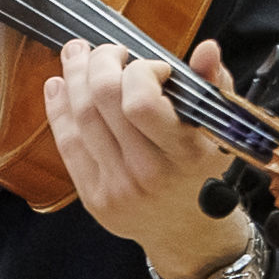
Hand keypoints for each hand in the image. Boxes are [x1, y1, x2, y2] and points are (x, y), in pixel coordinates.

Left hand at [55, 39, 253, 278]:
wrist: (185, 229)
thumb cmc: (202, 170)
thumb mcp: (220, 131)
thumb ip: (214, 86)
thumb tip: (207, 49)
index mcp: (184, 155)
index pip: (141, 103)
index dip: (139, 72)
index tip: (152, 67)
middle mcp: (148, 173)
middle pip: (104, 101)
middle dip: (100, 62)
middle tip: (107, 50)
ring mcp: (117, 187)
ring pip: (81, 116)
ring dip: (74, 76)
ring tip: (76, 54)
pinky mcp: (93, 197)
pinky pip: (67, 143)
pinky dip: (58, 108)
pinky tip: (59, 85)